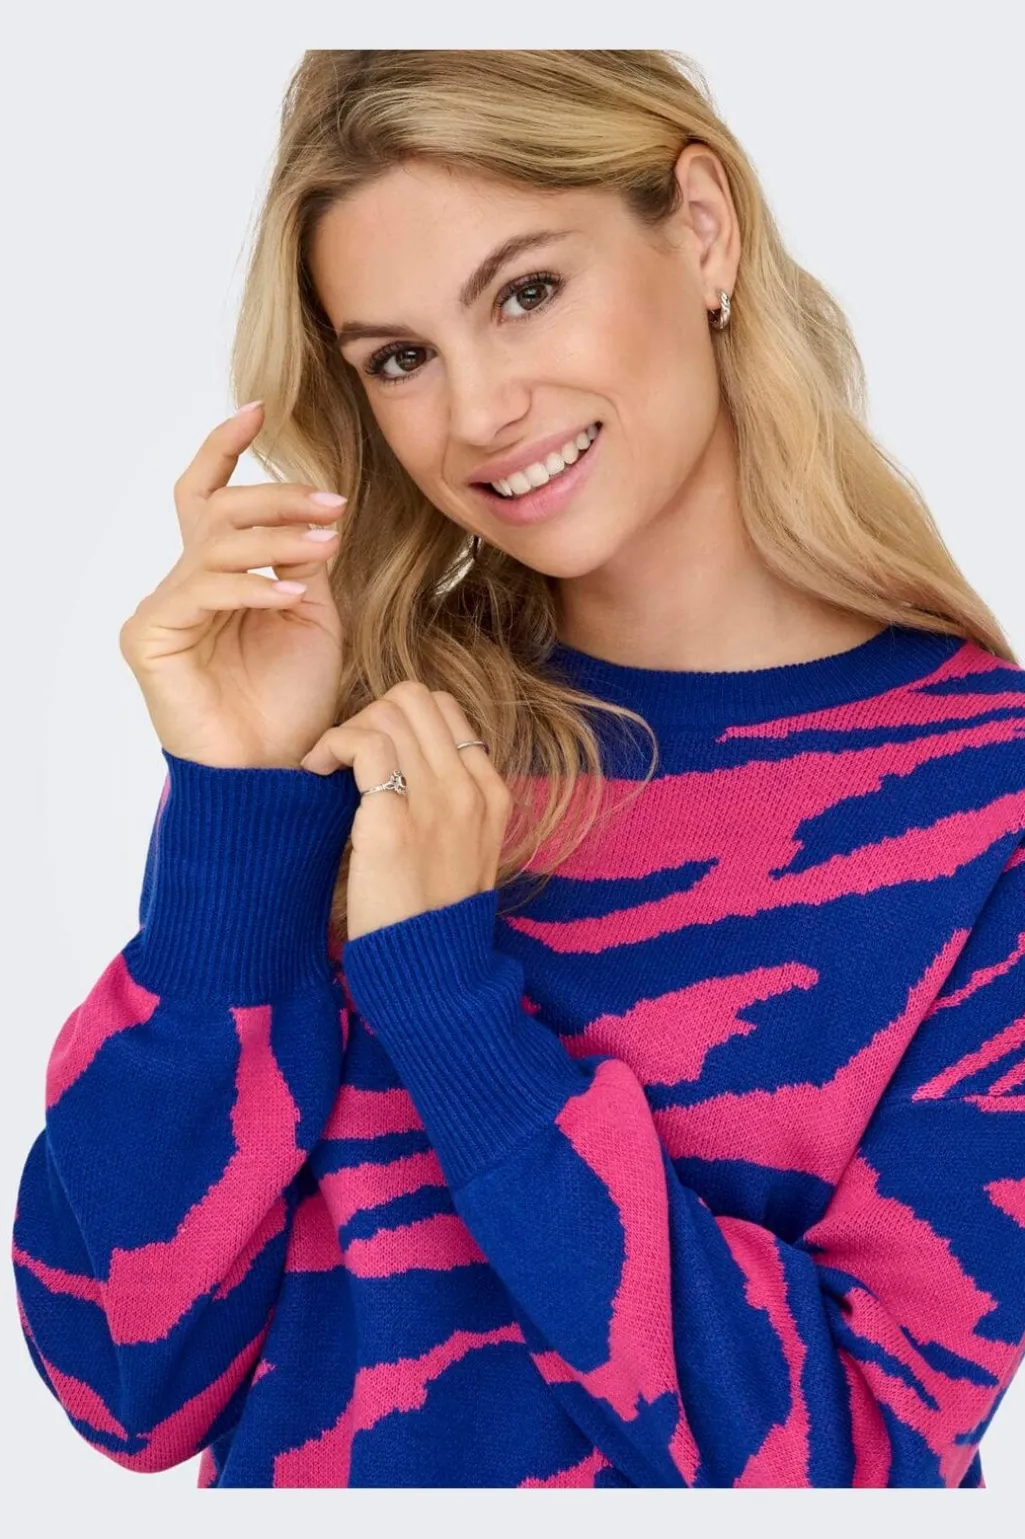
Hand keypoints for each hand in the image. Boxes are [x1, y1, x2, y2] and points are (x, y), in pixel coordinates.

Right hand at [118, 401, 347, 768]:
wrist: (274, 769)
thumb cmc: (292, 700)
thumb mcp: (313, 616)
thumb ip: (304, 560)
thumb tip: (315, 509)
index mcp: (218, 573)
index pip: (210, 494)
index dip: (226, 448)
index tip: (258, 411)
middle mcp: (184, 583)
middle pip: (217, 507)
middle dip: (277, 497)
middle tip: (332, 505)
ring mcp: (162, 609)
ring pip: (213, 543)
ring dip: (275, 537)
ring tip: (325, 546)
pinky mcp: (150, 638)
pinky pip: (202, 591)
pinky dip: (251, 587)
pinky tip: (290, 595)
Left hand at [299, 681, 511, 941]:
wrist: (434, 974)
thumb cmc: (435, 917)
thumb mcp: (468, 853)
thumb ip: (451, 805)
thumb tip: (406, 766)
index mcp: (491, 794)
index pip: (444, 710)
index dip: (398, 718)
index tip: (371, 753)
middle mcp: (469, 791)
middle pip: (414, 700)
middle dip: (369, 714)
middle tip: (345, 756)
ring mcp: (436, 805)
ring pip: (388, 713)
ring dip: (347, 729)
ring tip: (327, 764)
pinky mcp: (393, 825)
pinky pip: (364, 745)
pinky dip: (331, 744)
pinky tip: (315, 769)